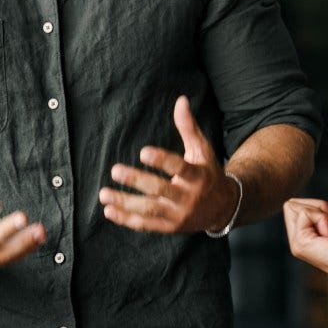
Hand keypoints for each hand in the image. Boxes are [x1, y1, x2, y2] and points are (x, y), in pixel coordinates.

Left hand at [99, 97, 235, 233]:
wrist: (223, 208)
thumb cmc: (208, 173)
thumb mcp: (202, 150)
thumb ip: (189, 127)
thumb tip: (181, 100)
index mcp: (197, 176)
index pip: (179, 168)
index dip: (162, 161)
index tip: (143, 152)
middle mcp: (188, 198)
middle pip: (160, 190)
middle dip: (137, 181)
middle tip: (115, 170)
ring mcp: (178, 215)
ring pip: (149, 210)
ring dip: (125, 203)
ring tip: (104, 193)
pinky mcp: (169, 227)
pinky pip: (146, 225)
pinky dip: (127, 220)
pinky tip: (109, 210)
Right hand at [284, 198, 327, 280]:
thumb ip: (326, 215)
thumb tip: (322, 203)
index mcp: (304, 235)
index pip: (295, 206)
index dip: (316, 204)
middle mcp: (296, 239)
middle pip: (292, 204)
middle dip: (316, 205)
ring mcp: (296, 242)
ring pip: (294, 206)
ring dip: (319, 210)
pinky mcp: (301, 242)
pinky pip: (304, 213)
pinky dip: (321, 217)